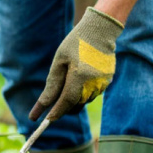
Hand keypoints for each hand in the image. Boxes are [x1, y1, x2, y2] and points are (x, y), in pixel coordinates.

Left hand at [30, 7, 123, 121]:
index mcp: (80, 76)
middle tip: (50, 106)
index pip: (66, 102)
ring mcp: (103, 83)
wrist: (100, 31)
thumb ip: (53, 83)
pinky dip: (82, 91)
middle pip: (74, 105)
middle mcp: (93, 83)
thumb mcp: (60, 61)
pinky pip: (91, 93)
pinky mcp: (107, 81)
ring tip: (67, 81)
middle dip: (62, 108)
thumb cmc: (75, 43)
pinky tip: (80, 76)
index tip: (45, 120)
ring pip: (83, 101)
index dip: (56, 112)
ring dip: (72, 99)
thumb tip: (45, 103)